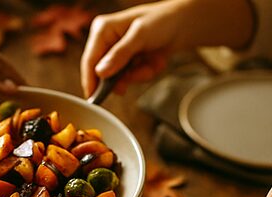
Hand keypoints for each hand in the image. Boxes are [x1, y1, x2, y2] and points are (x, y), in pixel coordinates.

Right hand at [81, 0, 253, 97]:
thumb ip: (120, 54)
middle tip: (140, 72)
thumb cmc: (160, 22)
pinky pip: (131, 79)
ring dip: (138, 75)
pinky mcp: (127, 63)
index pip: (89, 60)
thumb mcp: (140, 36)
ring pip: (119, 79)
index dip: (90, 81)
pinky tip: (154, 62)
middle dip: (125, 77)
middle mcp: (106, 42)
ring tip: (152, 63)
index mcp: (102, 30)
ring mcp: (117, 54)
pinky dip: (144, 74)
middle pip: (103, 73)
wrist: (181, 25)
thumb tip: (100, 72)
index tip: (94, 99)